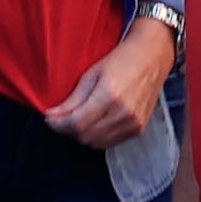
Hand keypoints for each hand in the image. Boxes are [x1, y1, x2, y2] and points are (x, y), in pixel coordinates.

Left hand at [46, 12, 176, 150]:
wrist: (152, 58)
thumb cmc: (120, 61)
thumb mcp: (91, 74)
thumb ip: (72, 99)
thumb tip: (51, 115)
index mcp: (109, 96)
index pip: (76, 124)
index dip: (58, 125)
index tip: (49, 119)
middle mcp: (123, 114)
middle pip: (86, 137)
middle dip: (68, 130)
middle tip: (61, 118)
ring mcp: (134, 124)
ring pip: (98, 143)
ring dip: (83, 135)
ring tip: (77, 120)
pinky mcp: (139, 129)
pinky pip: (111, 143)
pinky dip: (99, 137)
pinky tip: (94, 123)